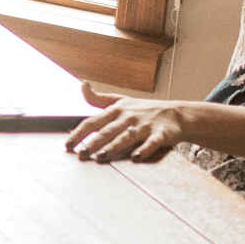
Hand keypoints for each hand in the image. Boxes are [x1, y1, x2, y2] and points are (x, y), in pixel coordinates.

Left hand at [65, 83, 182, 162]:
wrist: (177, 113)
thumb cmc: (144, 109)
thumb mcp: (120, 101)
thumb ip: (98, 98)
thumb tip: (81, 85)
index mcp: (116, 110)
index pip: (93, 122)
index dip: (79, 133)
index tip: (67, 146)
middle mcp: (129, 117)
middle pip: (108, 130)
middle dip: (93, 142)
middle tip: (81, 155)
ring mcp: (145, 125)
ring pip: (127, 136)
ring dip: (114, 146)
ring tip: (101, 156)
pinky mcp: (161, 134)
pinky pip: (152, 143)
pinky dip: (144, 150)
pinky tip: (136, 158)